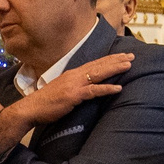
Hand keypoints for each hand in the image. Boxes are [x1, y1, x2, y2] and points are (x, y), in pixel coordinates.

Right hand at [11, 52, 130, 127]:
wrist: (31, 108)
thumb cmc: (46, 101)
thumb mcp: (63, 89)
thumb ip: (75, 85)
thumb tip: (86, 86)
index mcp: (73, 73)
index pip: (94, 63)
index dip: (109, 59)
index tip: (122, 55)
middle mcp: (75, 75)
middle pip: (99, 65)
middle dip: (116, 60)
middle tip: (132, 55)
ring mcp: (75, 84)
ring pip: (99, 74)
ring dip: (114, 69)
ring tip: (129, 65)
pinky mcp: (74, 95)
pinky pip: (94, 91)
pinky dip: (107, 88)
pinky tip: (118, 88)